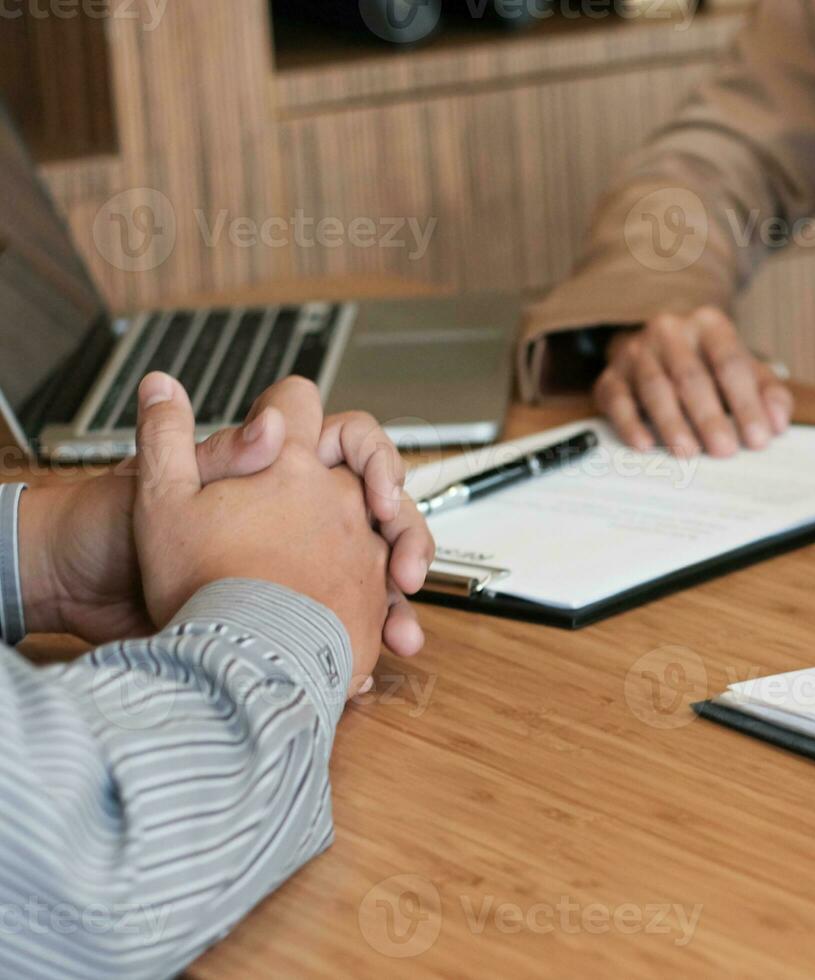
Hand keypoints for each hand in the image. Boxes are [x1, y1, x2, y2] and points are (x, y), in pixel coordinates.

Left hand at [19, 382, 432, 655]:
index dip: (377, 462)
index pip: (352, 443)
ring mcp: (303, 554)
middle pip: (383, 508)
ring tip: (398, 627)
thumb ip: (229, 453)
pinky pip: (355, 614)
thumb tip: (276, 424)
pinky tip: (379, 650)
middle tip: (404, 568)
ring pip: (379, 564)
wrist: (82, 591)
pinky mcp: (295, 603)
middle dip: (407, 537)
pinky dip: (375, 634)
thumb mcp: (165, 484)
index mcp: (273, 465)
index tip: (379, 496)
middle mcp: (298, 504)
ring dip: (397, 595)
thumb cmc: (110, 527)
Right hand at [593, 307, 792, 456]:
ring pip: (654, 387)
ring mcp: (637, 351)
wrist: (659, 346)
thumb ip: (769, 393)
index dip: (747, 403)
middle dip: (709, 417)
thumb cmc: (710, 364)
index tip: (759, 439)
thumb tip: (778, 423)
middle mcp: (671, 331)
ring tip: (688, 452)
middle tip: (724, 451)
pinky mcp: (611, 374)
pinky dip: (629, 423)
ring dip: (672, 423)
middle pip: (691, 376)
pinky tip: (644, 445)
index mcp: (710, 325)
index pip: (730, 363)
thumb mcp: (746, 370)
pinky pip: (617, 398)